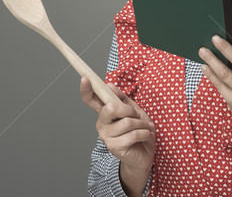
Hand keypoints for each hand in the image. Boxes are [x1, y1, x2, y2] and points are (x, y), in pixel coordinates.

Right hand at [80, 77, 154, 194]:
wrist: (145, 153)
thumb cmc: (139, 129)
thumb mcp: (133, 110)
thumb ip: (122, 98)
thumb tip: (109, 85)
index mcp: (105, 113)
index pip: (91, 100)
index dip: (86, 90)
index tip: (85, 78)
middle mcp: (101, 124)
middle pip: (110, 108)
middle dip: (129, 110)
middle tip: (137, 115)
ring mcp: (106, 136)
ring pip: (126, 122)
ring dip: (142, 124)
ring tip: (146, 127)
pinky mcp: (114, 147)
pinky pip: (132, 134)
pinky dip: (144, 133)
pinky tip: (146, 135)